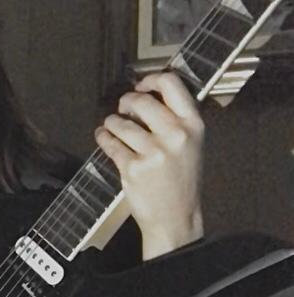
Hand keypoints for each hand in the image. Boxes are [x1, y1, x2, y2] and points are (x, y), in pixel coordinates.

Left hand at [95, 71, 203, 259]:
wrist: (176, 217)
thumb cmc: (181, 180)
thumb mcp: (191, 144)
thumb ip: (175, 119)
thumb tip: (146, 94)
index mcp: (193, 125)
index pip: (172, 83)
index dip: (150, 79)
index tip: (140, 86)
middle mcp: (175, 135)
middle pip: (140, 101)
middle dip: (126, 102)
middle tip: (122, 109)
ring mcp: (153, 152)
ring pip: (120, 123)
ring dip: (111, 122)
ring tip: (111, 126)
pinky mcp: (133, 168)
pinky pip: (110, 143)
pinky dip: (103, 137)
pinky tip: (103, 137)